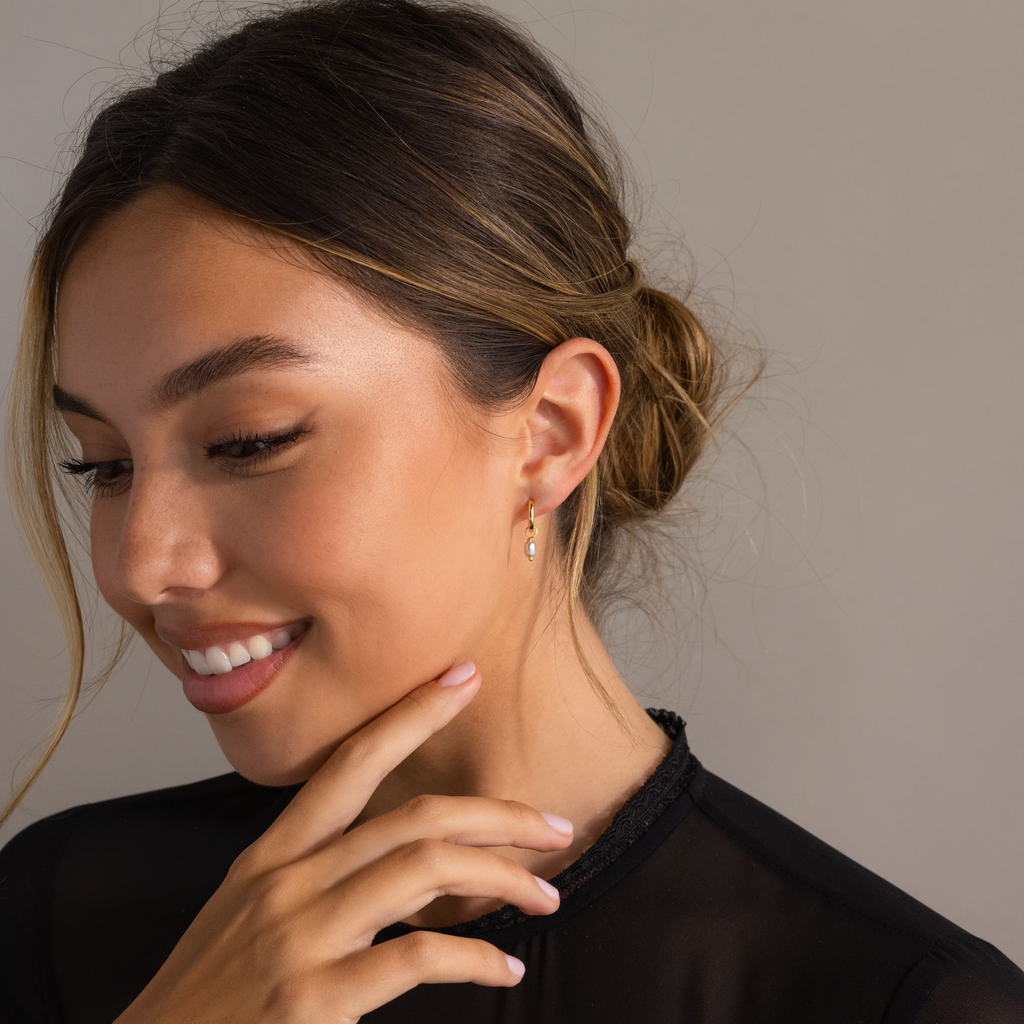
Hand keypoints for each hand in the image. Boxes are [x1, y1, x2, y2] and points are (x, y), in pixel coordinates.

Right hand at [115, 662, 572, 1022]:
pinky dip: (474, 958)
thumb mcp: (249, 914)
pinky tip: (506, 967)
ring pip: (424, 871)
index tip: (463, 676)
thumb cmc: (207, 992)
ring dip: (502, 876)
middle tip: (553, 824)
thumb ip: (320, 876)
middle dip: (496, 813)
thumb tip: (408, 858)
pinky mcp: (314, 998)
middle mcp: (287, 882)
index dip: (412, 714)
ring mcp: (300, 938)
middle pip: (413, 818)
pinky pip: (417, 958)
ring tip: (547, 892)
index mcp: (271, 855)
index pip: (350, 763)